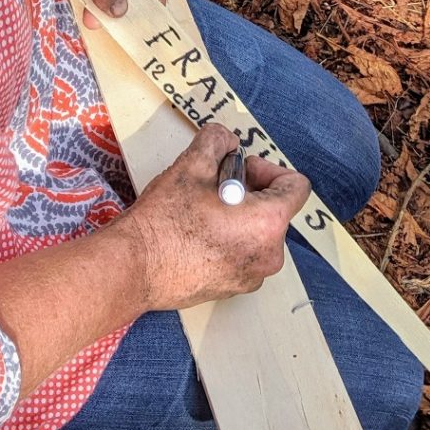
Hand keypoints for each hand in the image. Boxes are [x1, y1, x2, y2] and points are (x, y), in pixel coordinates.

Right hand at [117, 124, 310, 310]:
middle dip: (251, 192)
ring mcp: (252, 276)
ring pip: (259, 234)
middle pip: (277, 210)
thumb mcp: (191, 166)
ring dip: (240, 216)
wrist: (133, 269)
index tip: (242, 169)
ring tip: (203, 211)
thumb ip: (217, 142)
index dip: (270, 169)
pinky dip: (230, 241)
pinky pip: (244, 256)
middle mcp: (269, 254)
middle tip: (216, 187)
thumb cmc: (163, 222)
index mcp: (268, 223)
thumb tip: (227, 140)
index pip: (296, 187)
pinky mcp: (234, 288)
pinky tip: (197, 234)